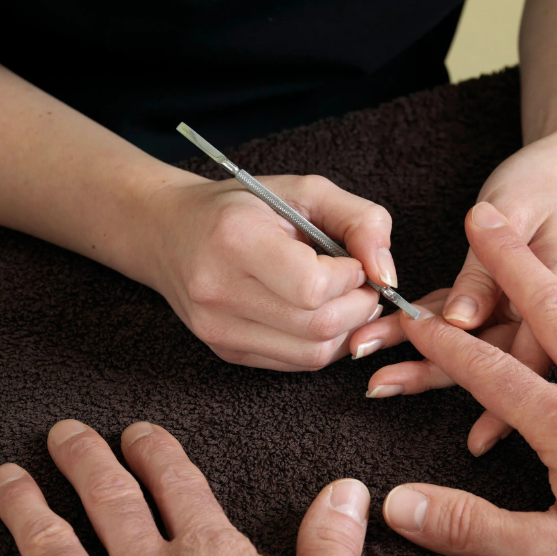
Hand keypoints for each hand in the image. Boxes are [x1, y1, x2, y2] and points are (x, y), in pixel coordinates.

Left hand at [0, 420, 373, 555]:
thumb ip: (335, 543)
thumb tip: (351, 488)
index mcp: (209, 553)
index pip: (179, 484)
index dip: (158, 453)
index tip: (138, 431)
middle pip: (108, 496)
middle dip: (85, 458)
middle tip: (63, 431)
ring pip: (48, 540)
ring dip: (22, 502)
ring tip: (3, 474)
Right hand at [143, 173, 395, 370]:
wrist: (169, 232)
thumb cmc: (243, 207)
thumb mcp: (305, 191)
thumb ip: (360, 221)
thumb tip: (387, 273)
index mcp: (235, 239)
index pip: (314, 287)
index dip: (349, 277)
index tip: (350, 261)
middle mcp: (218, 291)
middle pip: (319, 326)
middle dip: (358, 306)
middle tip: (358, 283)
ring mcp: (218, 330)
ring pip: (312, 354)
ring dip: (345, 330)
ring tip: (340, 298)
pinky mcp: (227, 352)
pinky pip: (296, 364)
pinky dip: (322, 344)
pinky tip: (318, 315)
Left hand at [349, 131, 556, 452]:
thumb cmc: (548, 181)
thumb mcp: (514, 213)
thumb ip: (487, 272)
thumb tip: (460, 324)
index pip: (535, 358)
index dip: (505, 400)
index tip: (475, 438)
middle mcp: (552, 317)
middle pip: (493, 360)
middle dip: (432, 373)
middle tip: (377, 385)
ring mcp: (526, 314)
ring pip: (471, 346)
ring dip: (419, 354)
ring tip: (367, 364)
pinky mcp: (504, 304)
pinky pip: (461, 323)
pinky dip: (424, 326)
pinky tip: (382, 335)